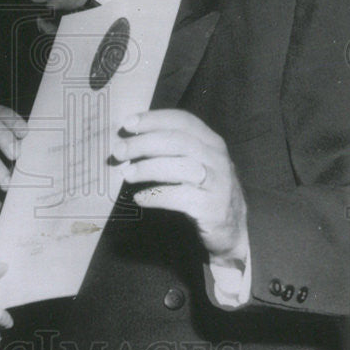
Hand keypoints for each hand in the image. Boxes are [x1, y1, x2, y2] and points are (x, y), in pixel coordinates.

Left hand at [113, 109, 248, 263]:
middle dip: (144, 143)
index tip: (127, 124)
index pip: (183, 121)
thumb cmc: (202, 191)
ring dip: (148, 169)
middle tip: (119, 151)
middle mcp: (218, 158)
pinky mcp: (213, 208)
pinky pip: (180, 197)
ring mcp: (218, 183)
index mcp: (212, 142)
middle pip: (178, 141)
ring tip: (126, 174)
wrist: (231, 230)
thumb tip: (129, 140)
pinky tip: (140, 198)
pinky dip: (156, 196)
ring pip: (181, 167)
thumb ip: (171, 150)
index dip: (154, 119)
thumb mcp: (194, 164)